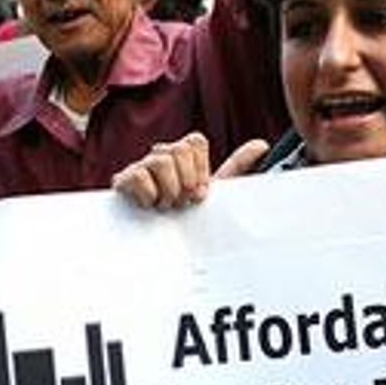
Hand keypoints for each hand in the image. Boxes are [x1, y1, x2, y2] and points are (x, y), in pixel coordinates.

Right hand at [111, 133, 269, 209]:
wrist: (164, 242)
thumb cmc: (189, 215)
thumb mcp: (216, 191)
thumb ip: (237, 166)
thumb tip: (263, 145)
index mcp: (184, 155)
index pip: (195, 142)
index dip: (201, 169)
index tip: (202, 192)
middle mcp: (161, 155)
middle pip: (178, 149)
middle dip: (186, 182)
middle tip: (184, 202)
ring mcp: (141, 166)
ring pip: (160, 161)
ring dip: (169, 191)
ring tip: (168, 206)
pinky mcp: (123, 181)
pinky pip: (137, 176)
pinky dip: (148, 195)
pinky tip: (150, 206)